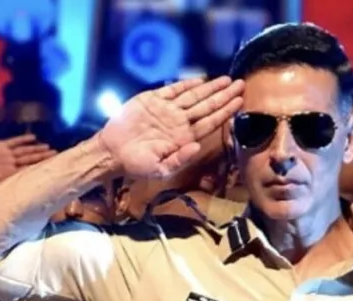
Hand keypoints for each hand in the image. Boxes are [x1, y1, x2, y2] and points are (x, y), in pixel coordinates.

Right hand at [0, 134, 56, 191]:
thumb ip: (4, 184)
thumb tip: (20, 188)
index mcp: (10, 174)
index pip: (29, 170)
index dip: (40, 167)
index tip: (52, 166)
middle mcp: (11, 164)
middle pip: (30, 159)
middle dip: (43, 157)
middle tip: (56, 154)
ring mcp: (6, 155)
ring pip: (25, 151)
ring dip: (36, 149)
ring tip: (49, 147)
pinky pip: (14, 142)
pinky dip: (23, 140)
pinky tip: (33, 138)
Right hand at [98, 76, 243, 178]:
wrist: (111, 151)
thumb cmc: (136, 164)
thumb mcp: (159, 169)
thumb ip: (179, 159)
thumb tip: (196, 147)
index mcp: (183, 137)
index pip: (210, 122)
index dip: (225, 112)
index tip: (240, 101)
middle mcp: (179, 121)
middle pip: (207, 106)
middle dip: (224, 96)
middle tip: (241, 84)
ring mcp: (166, 109)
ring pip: (194, 96)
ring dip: (211, 88)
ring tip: (227, 80)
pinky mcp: (152, 100)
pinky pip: (173, 90)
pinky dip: (186, 83)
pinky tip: (200, 79)